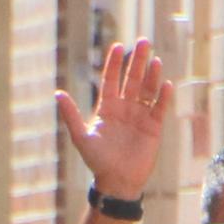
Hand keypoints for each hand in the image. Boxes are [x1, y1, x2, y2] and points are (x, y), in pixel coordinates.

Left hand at [54, 38, 169, 209]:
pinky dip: (162, 97)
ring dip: (151, 75)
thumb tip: (57, 93)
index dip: (114, 63)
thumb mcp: (81, 137)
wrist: (117, 181)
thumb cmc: (97, 161)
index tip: (118, 45)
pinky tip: (165, 84)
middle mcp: (125, 108)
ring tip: (155, 59)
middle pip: (132, 80)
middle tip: (144, 41)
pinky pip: (159, 108)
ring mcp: (140, 117)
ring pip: (147, 90)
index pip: (111, 80)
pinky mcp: (154, 128)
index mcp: (107, 108)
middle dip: (137, 61)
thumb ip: (71, 115)